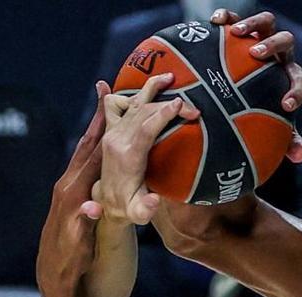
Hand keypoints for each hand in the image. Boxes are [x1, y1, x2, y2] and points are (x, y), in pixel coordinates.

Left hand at [36, 81, 108, 291]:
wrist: (57, 287)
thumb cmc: (73, 270)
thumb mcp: (82, 250)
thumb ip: (86, 226)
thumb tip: (93, 207)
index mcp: (73, 197)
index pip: (94, 157)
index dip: (105, 130)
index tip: (116, 104)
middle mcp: (66, 190)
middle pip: (86, 148)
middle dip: (98, 121)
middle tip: (108, 92)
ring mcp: (66, 195)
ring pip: (83, 156)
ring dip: (95, 133)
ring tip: (106, 112)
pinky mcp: (68, 203)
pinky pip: (82, 169)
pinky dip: (92, 152)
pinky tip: (98, 150)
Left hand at [97, 73, 199, 224]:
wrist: (107, 203)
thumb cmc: (129, 208)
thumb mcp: (138, 214)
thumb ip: (145, 209)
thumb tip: (155, 201)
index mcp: (125, 156)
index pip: (145, 128)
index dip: (163, 114)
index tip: (182, 104)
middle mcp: (116, 140)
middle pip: (144, 112)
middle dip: (169, 105)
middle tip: (194, 109)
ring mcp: (111, 133)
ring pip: (132, 103)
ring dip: (151, 88)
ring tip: (170, 77)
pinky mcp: (110, 130)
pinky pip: (113, 105)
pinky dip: (124, 93)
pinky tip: (137, 87)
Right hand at [211, 9, 301, 162]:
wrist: (242, 83)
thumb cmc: (260, 106)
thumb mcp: (272, 121)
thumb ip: (286, 137)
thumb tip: (299, 157)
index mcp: (290, 76)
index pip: (301, 81)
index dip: (296, 92)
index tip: (285, 105)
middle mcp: (279, 55)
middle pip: (285, 41)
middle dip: (272, 46)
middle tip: (255, 54)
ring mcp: (262, 38)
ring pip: (266, 22)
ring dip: (253, 25)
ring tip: (236, 33)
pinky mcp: (242, 27)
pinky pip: (236, 17)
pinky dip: (228, 17)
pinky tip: (214, 22)